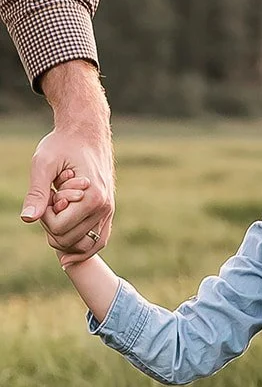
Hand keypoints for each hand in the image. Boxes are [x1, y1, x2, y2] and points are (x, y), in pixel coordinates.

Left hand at [22, 61, 114, 262]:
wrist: (87, 133)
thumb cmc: (63, 144)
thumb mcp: (43, 163)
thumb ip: (37, 192)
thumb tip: (27, 218)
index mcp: (92, 198)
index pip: (59, 228)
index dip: (44, 215)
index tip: (46, 194)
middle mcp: (104, 209)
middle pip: (69, 240)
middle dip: (53, 225)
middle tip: (51, 201)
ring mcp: (108, 213)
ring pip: (84, 247)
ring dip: (64, 236)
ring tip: (58, 212)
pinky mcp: (107, 214)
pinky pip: (98, 242)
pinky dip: (81, 249)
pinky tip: (66, 252)